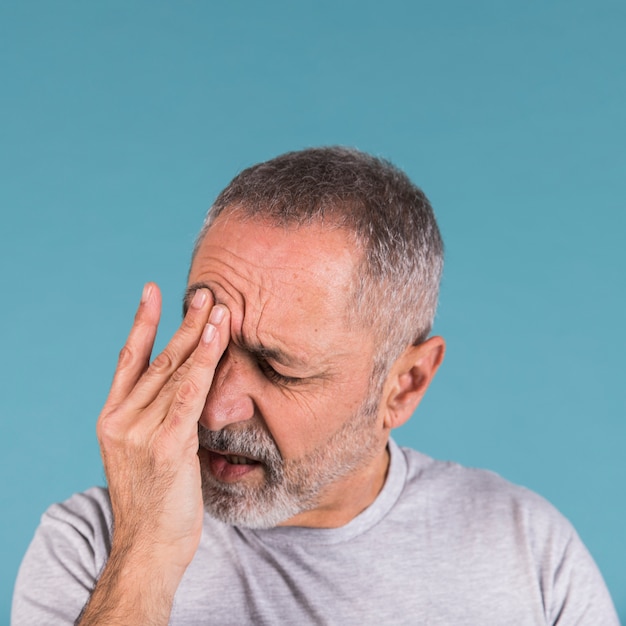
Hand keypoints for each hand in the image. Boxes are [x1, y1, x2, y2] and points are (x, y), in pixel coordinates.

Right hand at [79, 283, 229, 624]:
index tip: (153, 291)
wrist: (149, 547)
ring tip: (220, 308)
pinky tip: (217, 340)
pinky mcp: (166, 446)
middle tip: (206, 293)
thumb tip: (189, 380)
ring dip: (201, 337)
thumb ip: (159, 414)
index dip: (143, 322)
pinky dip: (205, 364)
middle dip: (185, 323)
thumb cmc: (156, 498)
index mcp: (113, 417)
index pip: (129, 358)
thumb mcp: (147, 449)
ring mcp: (140, 432)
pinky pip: (189, 395)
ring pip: (176, 372)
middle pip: (159, 359)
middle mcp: (121, 419)